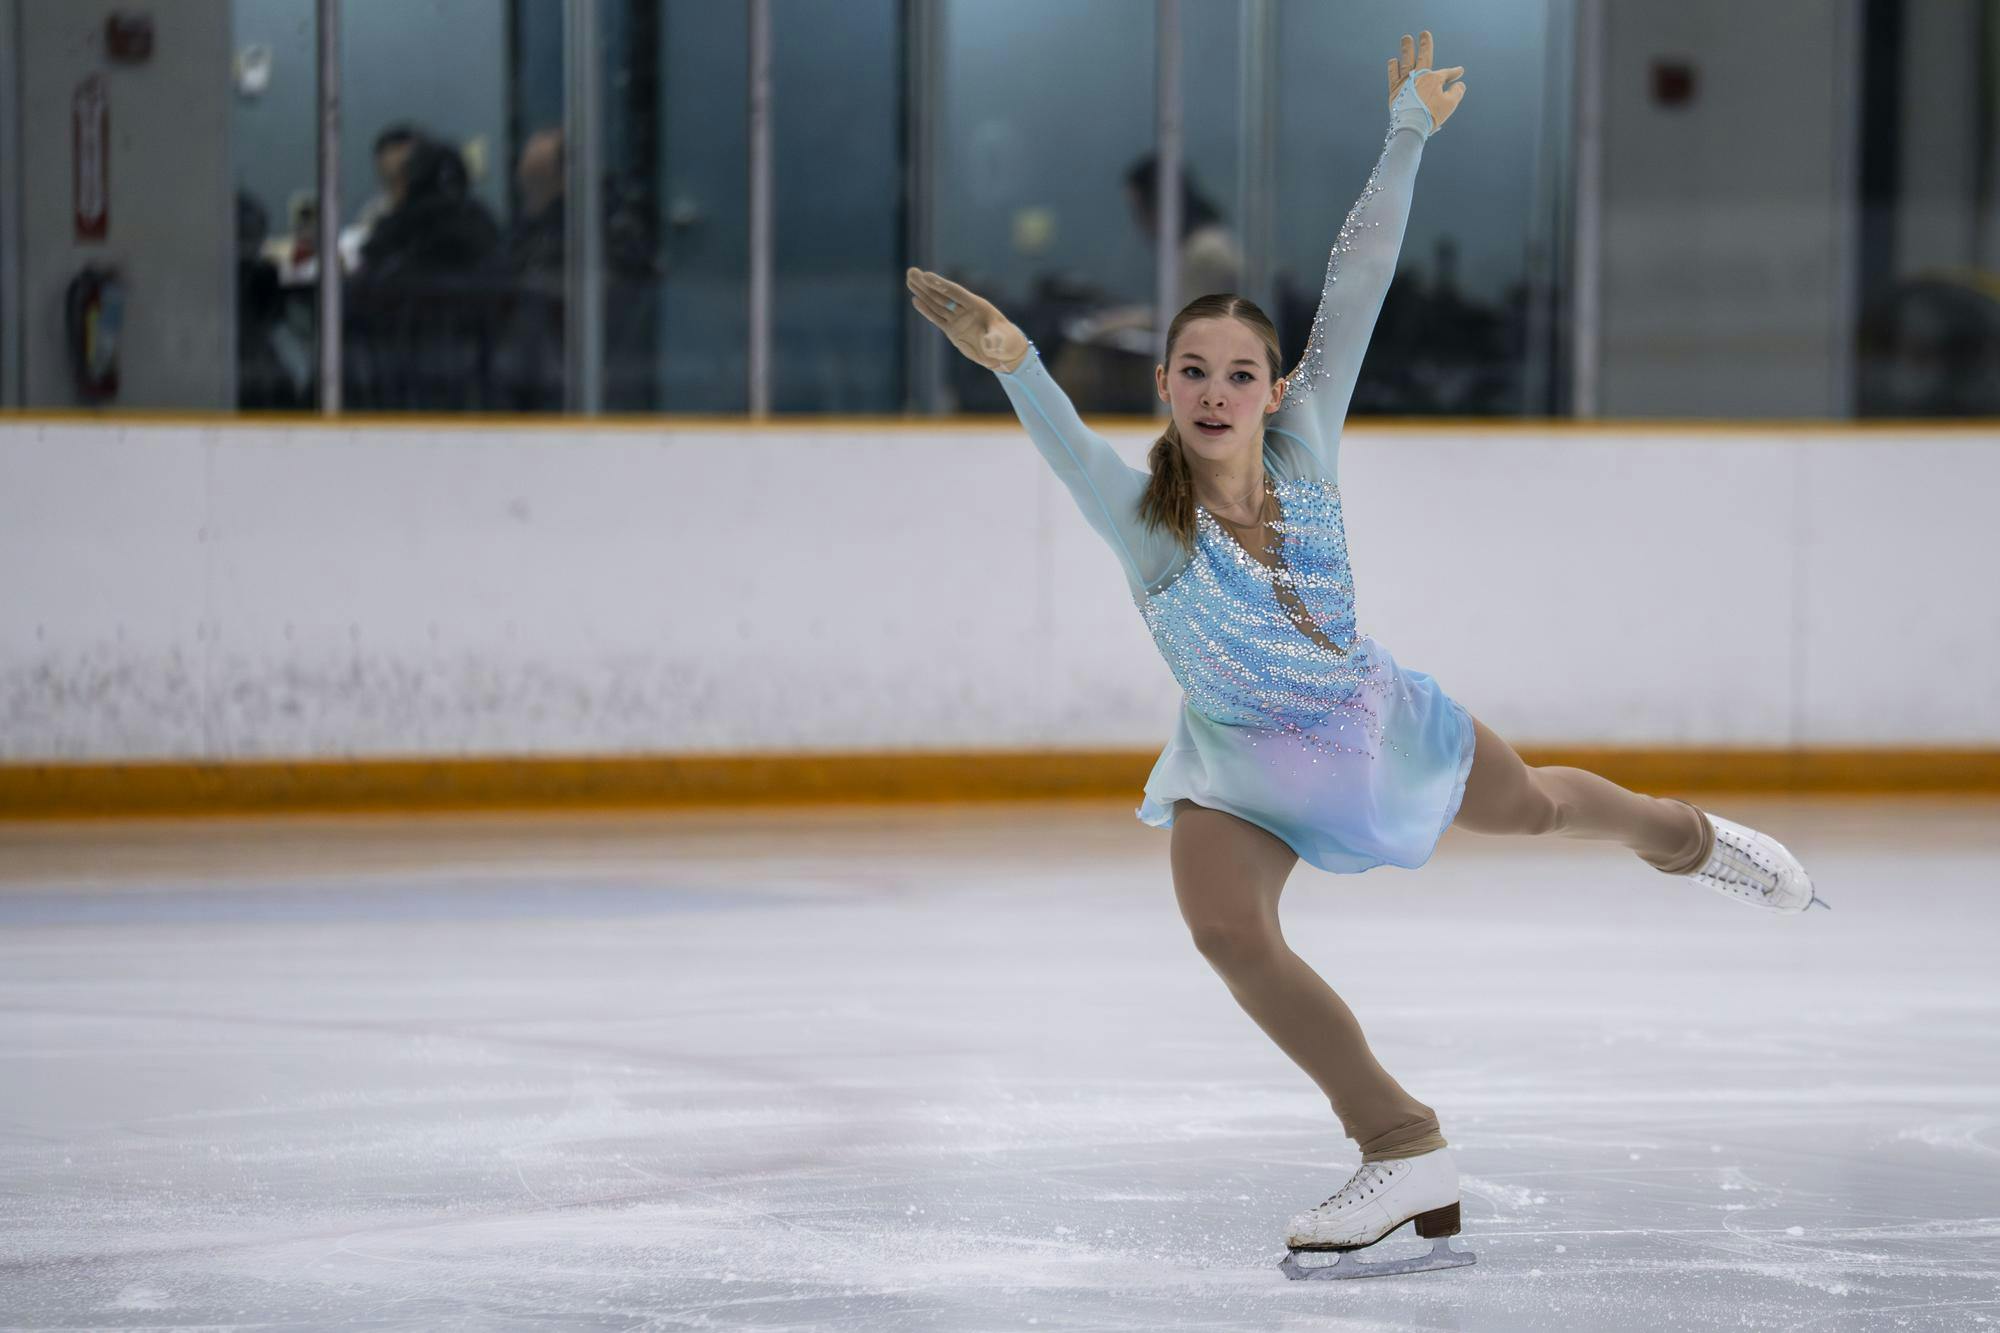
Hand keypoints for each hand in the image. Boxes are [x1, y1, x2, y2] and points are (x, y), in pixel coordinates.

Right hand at [905, 267, 1029, 372]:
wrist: (1003, 353)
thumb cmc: (1007, 343)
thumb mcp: (1004, 340)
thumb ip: (995, 339)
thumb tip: (988, 342)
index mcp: (977, 306)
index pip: (955, 293)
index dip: (941, 284)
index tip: (926, 276)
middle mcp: (965, 309)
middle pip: (942, 294)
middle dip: (926, 283)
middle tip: (912, 272)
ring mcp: (958, 319)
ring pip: (937, 303)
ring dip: (923, 292)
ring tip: (910, 280)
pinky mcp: (952, 330)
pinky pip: (937, 318)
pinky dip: (926, 309)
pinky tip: (915, 299)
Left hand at [1386, 30, 1465, 130]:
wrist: (1411, 126)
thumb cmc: (1432, 116)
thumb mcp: (1450, 104)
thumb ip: (1457, 92)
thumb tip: (1460, 84)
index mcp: (1434, 79)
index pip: (1446, 73)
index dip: (1454, 72)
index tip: (1459, 71)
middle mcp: (1419, 76)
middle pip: (1424, 57)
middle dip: (1425, 44)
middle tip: (1424, 33)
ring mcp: (1406, 82)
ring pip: (1406, 61)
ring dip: (1407, 49)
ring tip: (1406, 38)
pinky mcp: (1395, 90)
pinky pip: (1393, 75)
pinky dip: (1393, 67)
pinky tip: (1393, 60)